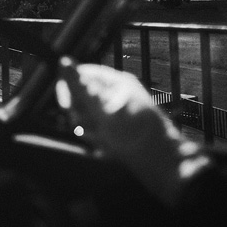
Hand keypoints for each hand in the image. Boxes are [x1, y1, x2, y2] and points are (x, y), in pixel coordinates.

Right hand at [55, 57, 209, 206]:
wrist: (163, 165)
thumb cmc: (134, 134)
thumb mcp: (102, 108)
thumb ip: (79, 87)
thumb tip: (63, 60)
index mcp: (115, 82)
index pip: (81, 74)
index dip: (69, 88)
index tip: (66, 106)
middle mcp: (115, 95)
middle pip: (80, 98)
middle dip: (80, 115)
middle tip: (92, 127)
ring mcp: (116, 114)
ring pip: (86, 117)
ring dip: (89, 131)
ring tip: (103, 140)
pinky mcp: (118, 132)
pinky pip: (96, 132)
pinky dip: (98, 140)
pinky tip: (107, 149)